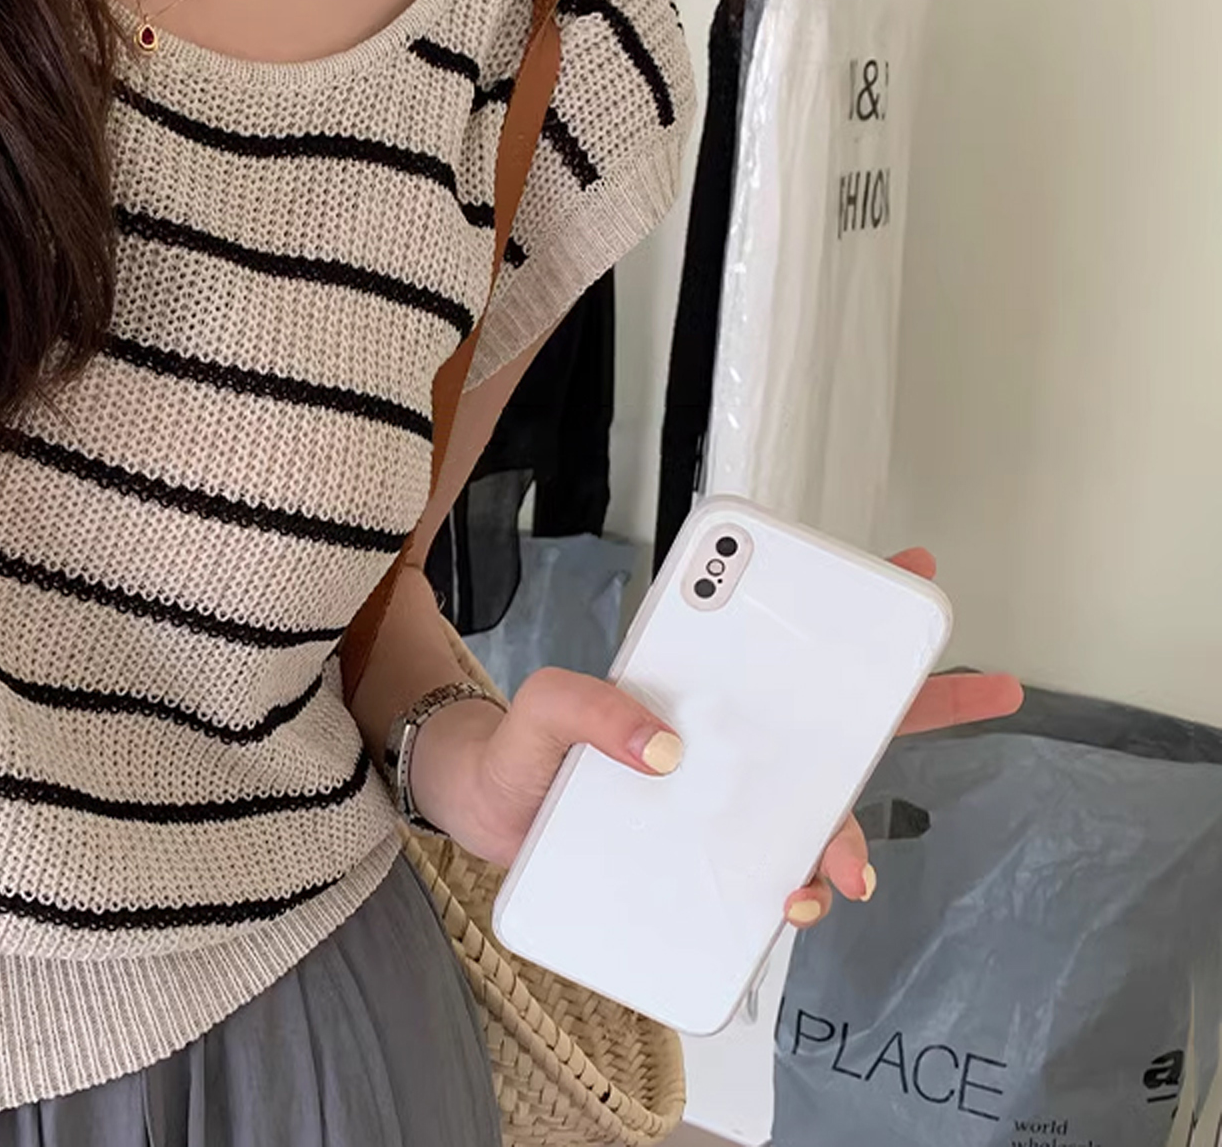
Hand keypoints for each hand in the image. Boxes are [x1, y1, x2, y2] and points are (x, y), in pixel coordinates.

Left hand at [407, 547, 1023, 908]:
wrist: (484, 823)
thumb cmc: (518, 750)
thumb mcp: (542, 708)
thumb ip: (586, 707)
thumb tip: (665, 748)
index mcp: (694, 685)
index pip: (780, 644)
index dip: (851, 611)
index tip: (913, 575)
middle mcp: (722, 740)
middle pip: (831, 720)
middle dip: (918, 701)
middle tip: (991, 688)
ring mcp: (719, 798)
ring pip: (814, 805)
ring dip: (846, 833)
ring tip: (838, 871)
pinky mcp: (705, 857)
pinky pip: (770, 870)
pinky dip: (795, 887)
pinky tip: (791, 901)